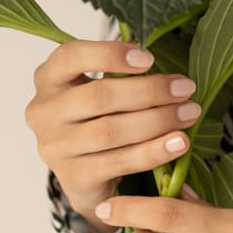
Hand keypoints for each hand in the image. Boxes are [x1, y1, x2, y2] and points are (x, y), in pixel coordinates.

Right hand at [23, 39, 200, 230]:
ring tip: (189, 113)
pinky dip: (153, 151)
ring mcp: (55, 148)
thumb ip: (121, 75)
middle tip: (186, 89)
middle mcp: (43, 112)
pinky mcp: (73, 177)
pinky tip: (178, 143)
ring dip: (157, 120)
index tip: (149, 58)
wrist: (84, 175)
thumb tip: (166, 70)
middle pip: (99, 96)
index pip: (70, 56)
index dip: (110, 54)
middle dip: (149, 91)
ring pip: (110, 131)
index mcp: (48, 79)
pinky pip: (119, 162)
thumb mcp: (99, 90)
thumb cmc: (96, 120)